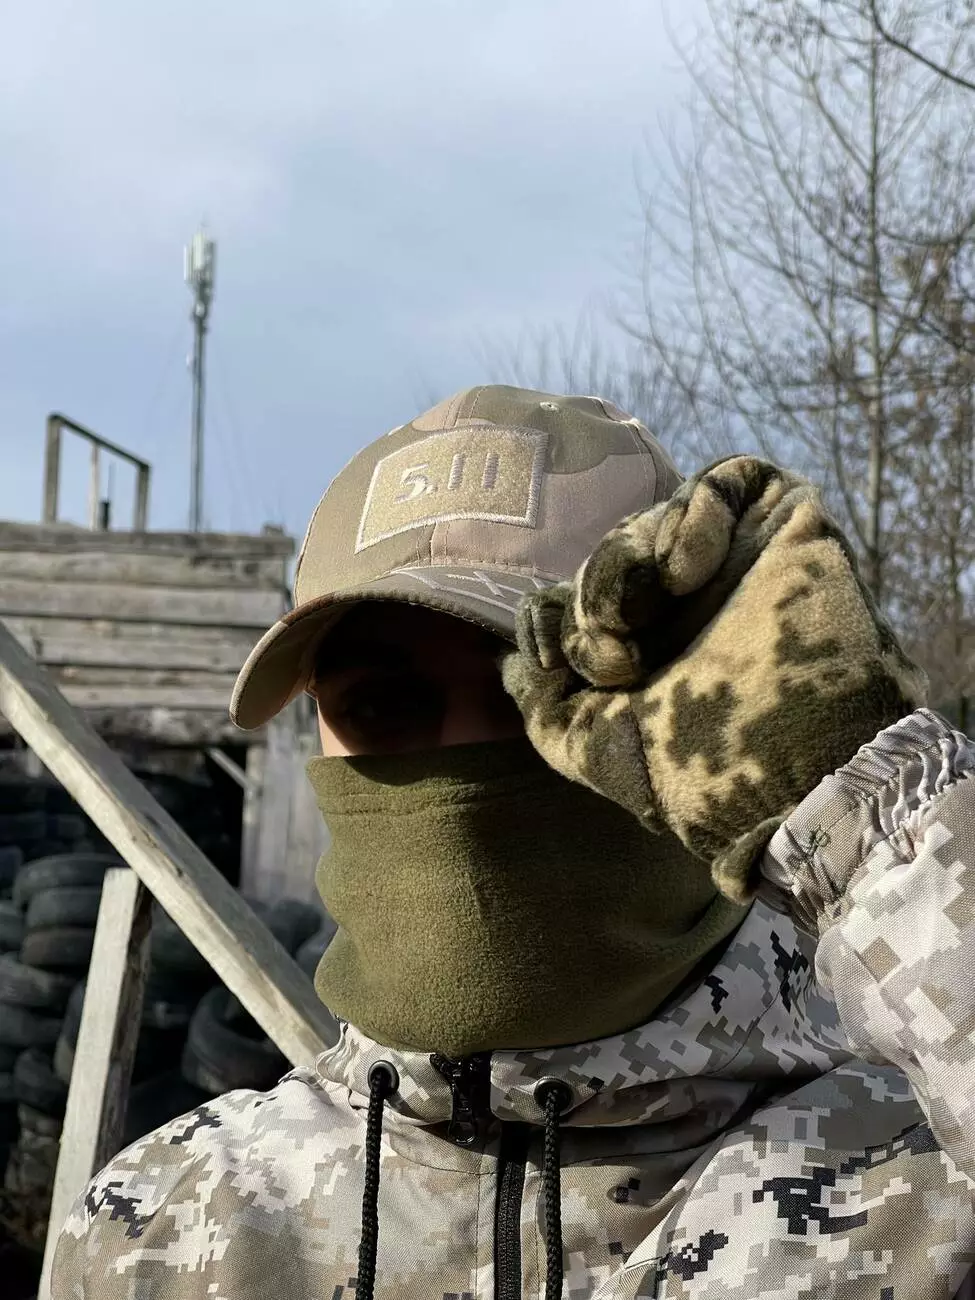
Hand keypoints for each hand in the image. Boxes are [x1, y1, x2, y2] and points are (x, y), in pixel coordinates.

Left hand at [502, 456, 927, 902]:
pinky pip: (732, 478)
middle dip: (595, 596)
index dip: (550, 614)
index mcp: (645, 647)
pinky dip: (694, 510)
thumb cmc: (690, 773)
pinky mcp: (789, 531)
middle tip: (617, 661)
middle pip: (612, 550)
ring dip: (631, 558)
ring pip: (658, 514)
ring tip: (652, 613)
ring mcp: (739, 562)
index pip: (577, 593)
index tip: (546, 660)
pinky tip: (685, 570)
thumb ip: (540, 695)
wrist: (789, 779)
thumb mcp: (585, 740)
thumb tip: (508, 661)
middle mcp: (689, 603)